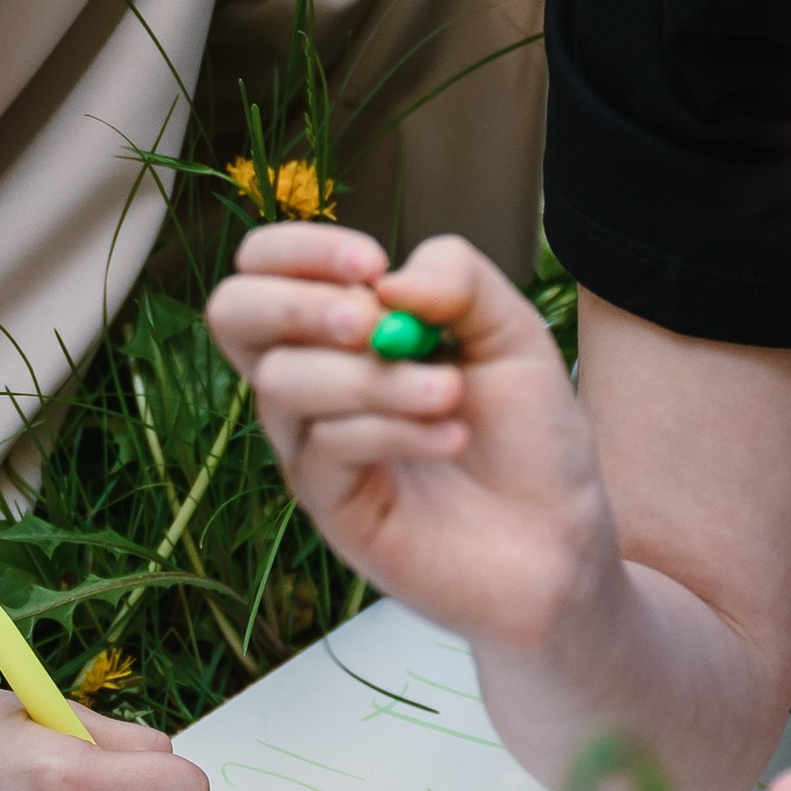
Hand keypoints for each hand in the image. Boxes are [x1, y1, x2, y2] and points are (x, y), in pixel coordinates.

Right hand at [204, 225, 614, 652]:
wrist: (559, 539)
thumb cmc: (527, 435)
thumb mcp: (511, 331)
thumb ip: (458, 278)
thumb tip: (387, 284)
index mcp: (342, 329)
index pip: (265, 266)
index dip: (299, 250)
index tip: (371, 263)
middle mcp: (310, 381)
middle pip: (232, 315)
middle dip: (296, 303)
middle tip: (371, 321)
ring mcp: (312, 445)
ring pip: (283, 382)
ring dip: (373, 376)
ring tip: (451, 393)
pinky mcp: (328, 504)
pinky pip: (327, 446)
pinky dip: (394, 430)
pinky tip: (450, 436)